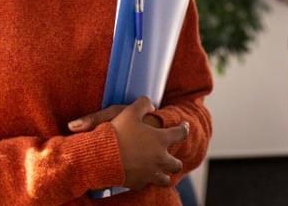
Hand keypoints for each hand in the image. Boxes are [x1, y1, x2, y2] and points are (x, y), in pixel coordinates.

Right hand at [68, 97, 187, 189]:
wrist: (102, 155)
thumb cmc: (118, 132)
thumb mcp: (130, 111)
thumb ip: (143, 104)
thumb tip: (151, 106)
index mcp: (160, 140)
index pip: (180, 134)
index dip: (184, 128)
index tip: (185, 126)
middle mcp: (160, 159)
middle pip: (176, 164)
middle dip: (175, 160)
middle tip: (171, 156)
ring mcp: (150, 173)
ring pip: (165, 178)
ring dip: (164, 173)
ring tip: (160, 170)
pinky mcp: (139, 183)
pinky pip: (148, 183)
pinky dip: (147, 179)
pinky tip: (142, 174)